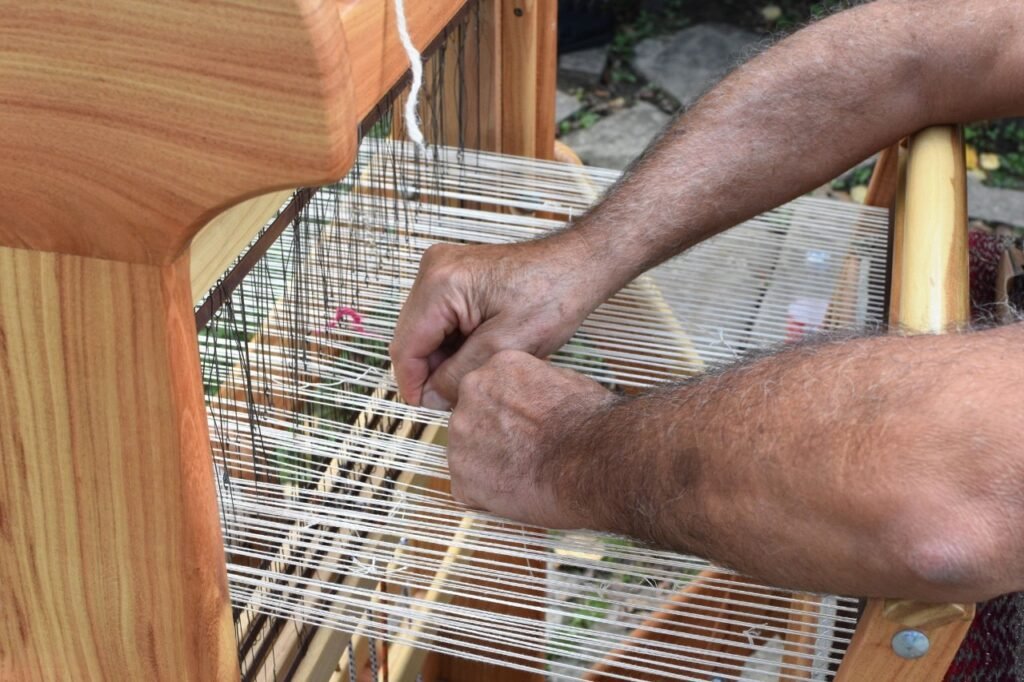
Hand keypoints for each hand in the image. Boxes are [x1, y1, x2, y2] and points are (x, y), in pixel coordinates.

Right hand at [390, 236, 605, 409]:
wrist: (578, 264)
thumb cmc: (553, 295)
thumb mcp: (505, 346)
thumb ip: (460, 374)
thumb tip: (430, 398)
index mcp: (440, 284)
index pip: (406, 346)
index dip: (413, 383)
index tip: (428, 408)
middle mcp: (433, 270)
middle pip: (411, 337)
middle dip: (430, 370)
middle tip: (457, 395)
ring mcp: (442, 269)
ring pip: (424, 330)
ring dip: (442, 356)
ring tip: (474, 371)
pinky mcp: (454, 274)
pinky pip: (438, 318)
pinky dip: (452, 340)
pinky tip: (477, 351)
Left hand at [446, 350, 615, 528]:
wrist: (594, 462)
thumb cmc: (591, 424)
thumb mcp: (566, 380)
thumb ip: (535, 384)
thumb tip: (536, 392)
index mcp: (498, 365)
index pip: (490, 388)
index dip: (508, 412)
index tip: (524, 426)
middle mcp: (472, 392)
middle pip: (473, 416)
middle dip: (493, 435)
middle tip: (524, 451)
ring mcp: (462, 434)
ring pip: (468, 452)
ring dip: (488, 464)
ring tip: (525, 472)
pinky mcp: (461, 475)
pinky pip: (469, 486)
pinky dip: (488, 494)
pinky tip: (518, 490)